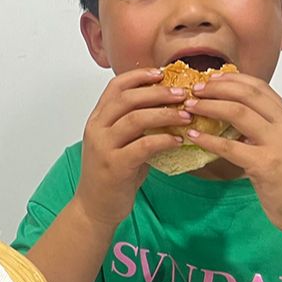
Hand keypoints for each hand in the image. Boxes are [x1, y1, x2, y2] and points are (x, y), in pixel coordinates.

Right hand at [76, 67, 190, 227]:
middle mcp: (97, 129)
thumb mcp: (120, 143)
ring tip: (187, 116)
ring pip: (135, 119)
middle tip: (183, 94)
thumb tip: (168, 108)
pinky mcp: (115, 166)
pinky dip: (163, 140)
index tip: (162, 74)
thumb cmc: (112, 175)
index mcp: (97, 119)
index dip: (139, 76)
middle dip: (158, 92)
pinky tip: (178, 140)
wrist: (94, 207)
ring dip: (165, 114)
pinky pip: (142, 146)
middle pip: (127, 98)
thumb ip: (136, 126)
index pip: (115, 87)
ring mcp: (104, 147)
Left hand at [184, 73, 281, 239]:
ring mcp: (278, 145)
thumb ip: (264, 129)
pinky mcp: (265, 165)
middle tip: (194, 89)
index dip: (233, 79)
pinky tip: (193, 137)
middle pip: (247, 94)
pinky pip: (230, 147)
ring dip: (209, 106)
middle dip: (217, 87)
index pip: (260, 87)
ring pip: (238, 113)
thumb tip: (231, 116)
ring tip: (190, 106)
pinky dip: (208, 139)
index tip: (211, 78)